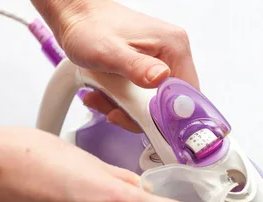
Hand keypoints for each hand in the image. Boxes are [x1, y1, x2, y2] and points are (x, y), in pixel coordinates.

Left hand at [32, 0, 197, 131]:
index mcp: (174, 46)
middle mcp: (173, 54)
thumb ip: (136, 67)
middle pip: (171, 102)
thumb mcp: (109, 52)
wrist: (75, 16)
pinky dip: (125, 102)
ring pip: (156, 102)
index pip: (188, 94)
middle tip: (116, 113)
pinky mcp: (148, 68)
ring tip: (104, 101)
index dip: (171, 115)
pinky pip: (144, 96)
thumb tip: (160, 78)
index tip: (147, 122)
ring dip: (129, 110)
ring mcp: (161, 61)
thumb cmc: (89, 27)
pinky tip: (105, 96)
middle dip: (142, 114)